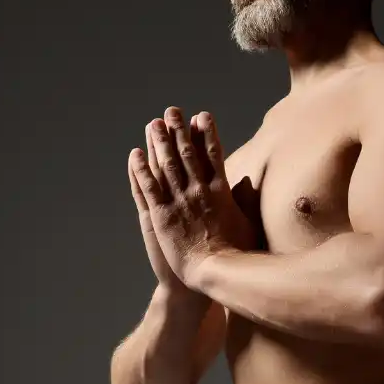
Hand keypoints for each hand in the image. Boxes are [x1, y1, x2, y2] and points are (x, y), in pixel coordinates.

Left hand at [127, 107, 255, 288]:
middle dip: (178, 130)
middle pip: (186, 154)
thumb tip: (248, 181)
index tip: (201, 116)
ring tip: (152, 124)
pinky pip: (148, 187)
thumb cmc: (237, 254)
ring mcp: (178, 202)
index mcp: (220, 191)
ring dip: (158, 142)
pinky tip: (135, 154)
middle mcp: (198, 191)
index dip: (206, 133)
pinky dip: (140, 169)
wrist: (216, 273)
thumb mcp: (248, 222)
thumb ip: (245, 200)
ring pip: (166, 165)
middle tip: (171, 111)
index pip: (213, 154)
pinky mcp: (161, 215)